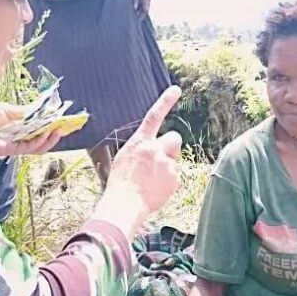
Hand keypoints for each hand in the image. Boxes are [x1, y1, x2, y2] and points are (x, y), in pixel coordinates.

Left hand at [0, 103, 64, 156]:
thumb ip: (26, 113)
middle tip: (65, 128)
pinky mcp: (10, 150)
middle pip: (40, 141)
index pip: (38, 132)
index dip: (50, 128)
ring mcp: (14, 146)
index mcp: (17, 130)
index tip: (62, 122)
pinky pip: (28, 148)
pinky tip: (47, 134)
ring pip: (37, 147)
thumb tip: (44, 112)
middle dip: (53, 135)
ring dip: (50, 140)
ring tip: (59, 131)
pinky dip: (39, 142)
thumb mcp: (10, 110)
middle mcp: (17, 139)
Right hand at [96, 86, 181, 229]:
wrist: (124, 205)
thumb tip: (151, 149)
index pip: (153, 116)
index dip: (165, 101)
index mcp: (139, 143)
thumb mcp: (124, 159)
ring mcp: (166, 163)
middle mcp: (154, 149)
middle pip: (174, 138)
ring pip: (175, 159)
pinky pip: (176, 176)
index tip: (176, 89)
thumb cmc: (120, 185)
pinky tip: (157, 190)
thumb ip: (140, 150)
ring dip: (168, 167)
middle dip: (171, 148)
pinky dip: (169, 183)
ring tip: (152, 181)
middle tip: (160, 162)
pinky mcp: (174, 177)